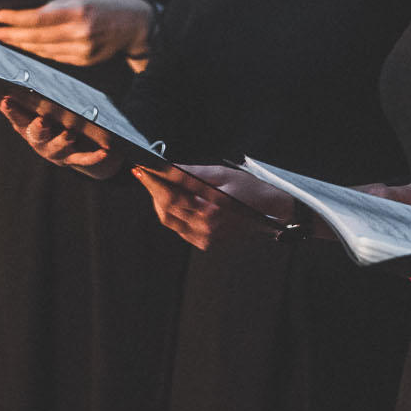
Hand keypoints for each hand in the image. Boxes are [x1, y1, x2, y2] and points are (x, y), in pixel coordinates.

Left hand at [0, 0, 153, 66]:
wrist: (135, 24)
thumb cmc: (107, 4)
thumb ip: (55, 7)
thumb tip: (28, 17)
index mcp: (78, 12)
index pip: (37, 19)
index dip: (15, 20)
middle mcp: (80, 33)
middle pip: (36, 38)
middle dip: (12, 36)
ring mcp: (82, 50)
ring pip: (43, 50)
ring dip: (22, 45)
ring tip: (7, 39)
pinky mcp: (84, 61)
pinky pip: (55, 57)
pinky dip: (40, 51)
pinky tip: (28, 46)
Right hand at [0, 84, 122, 177]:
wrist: (73, 148)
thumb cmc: (44, 121)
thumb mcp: (25, 108)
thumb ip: (0, 95)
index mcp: (24, 122)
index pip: (14, 113)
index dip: (11, 108)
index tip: (7, 99)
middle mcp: (37, 138)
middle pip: (34, 133)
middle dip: (36, 128)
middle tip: (41, 121)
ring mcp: (55, 150)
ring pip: (57, 147)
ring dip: (62, 141)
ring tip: (69, 135)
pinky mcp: (75, 157)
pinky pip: (84, 159)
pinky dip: (94, 157)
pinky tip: (104, 152)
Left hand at [132, 162, 293, 248]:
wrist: (269, 211)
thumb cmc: (248, 189)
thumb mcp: (222, 174)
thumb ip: (192, 173)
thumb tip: (167, 168)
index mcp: (212, 206)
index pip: (172, 193)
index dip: (153, 180)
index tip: (141, 169)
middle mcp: (207, 225)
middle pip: (166, 207)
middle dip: (152, 189)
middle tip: (143, 174)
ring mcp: (206, 237)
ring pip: (169, 219)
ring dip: (158, 201)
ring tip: (154, 184)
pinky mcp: (205, 243)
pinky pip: (178, 229)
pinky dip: (170, 214)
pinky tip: (169, 201)